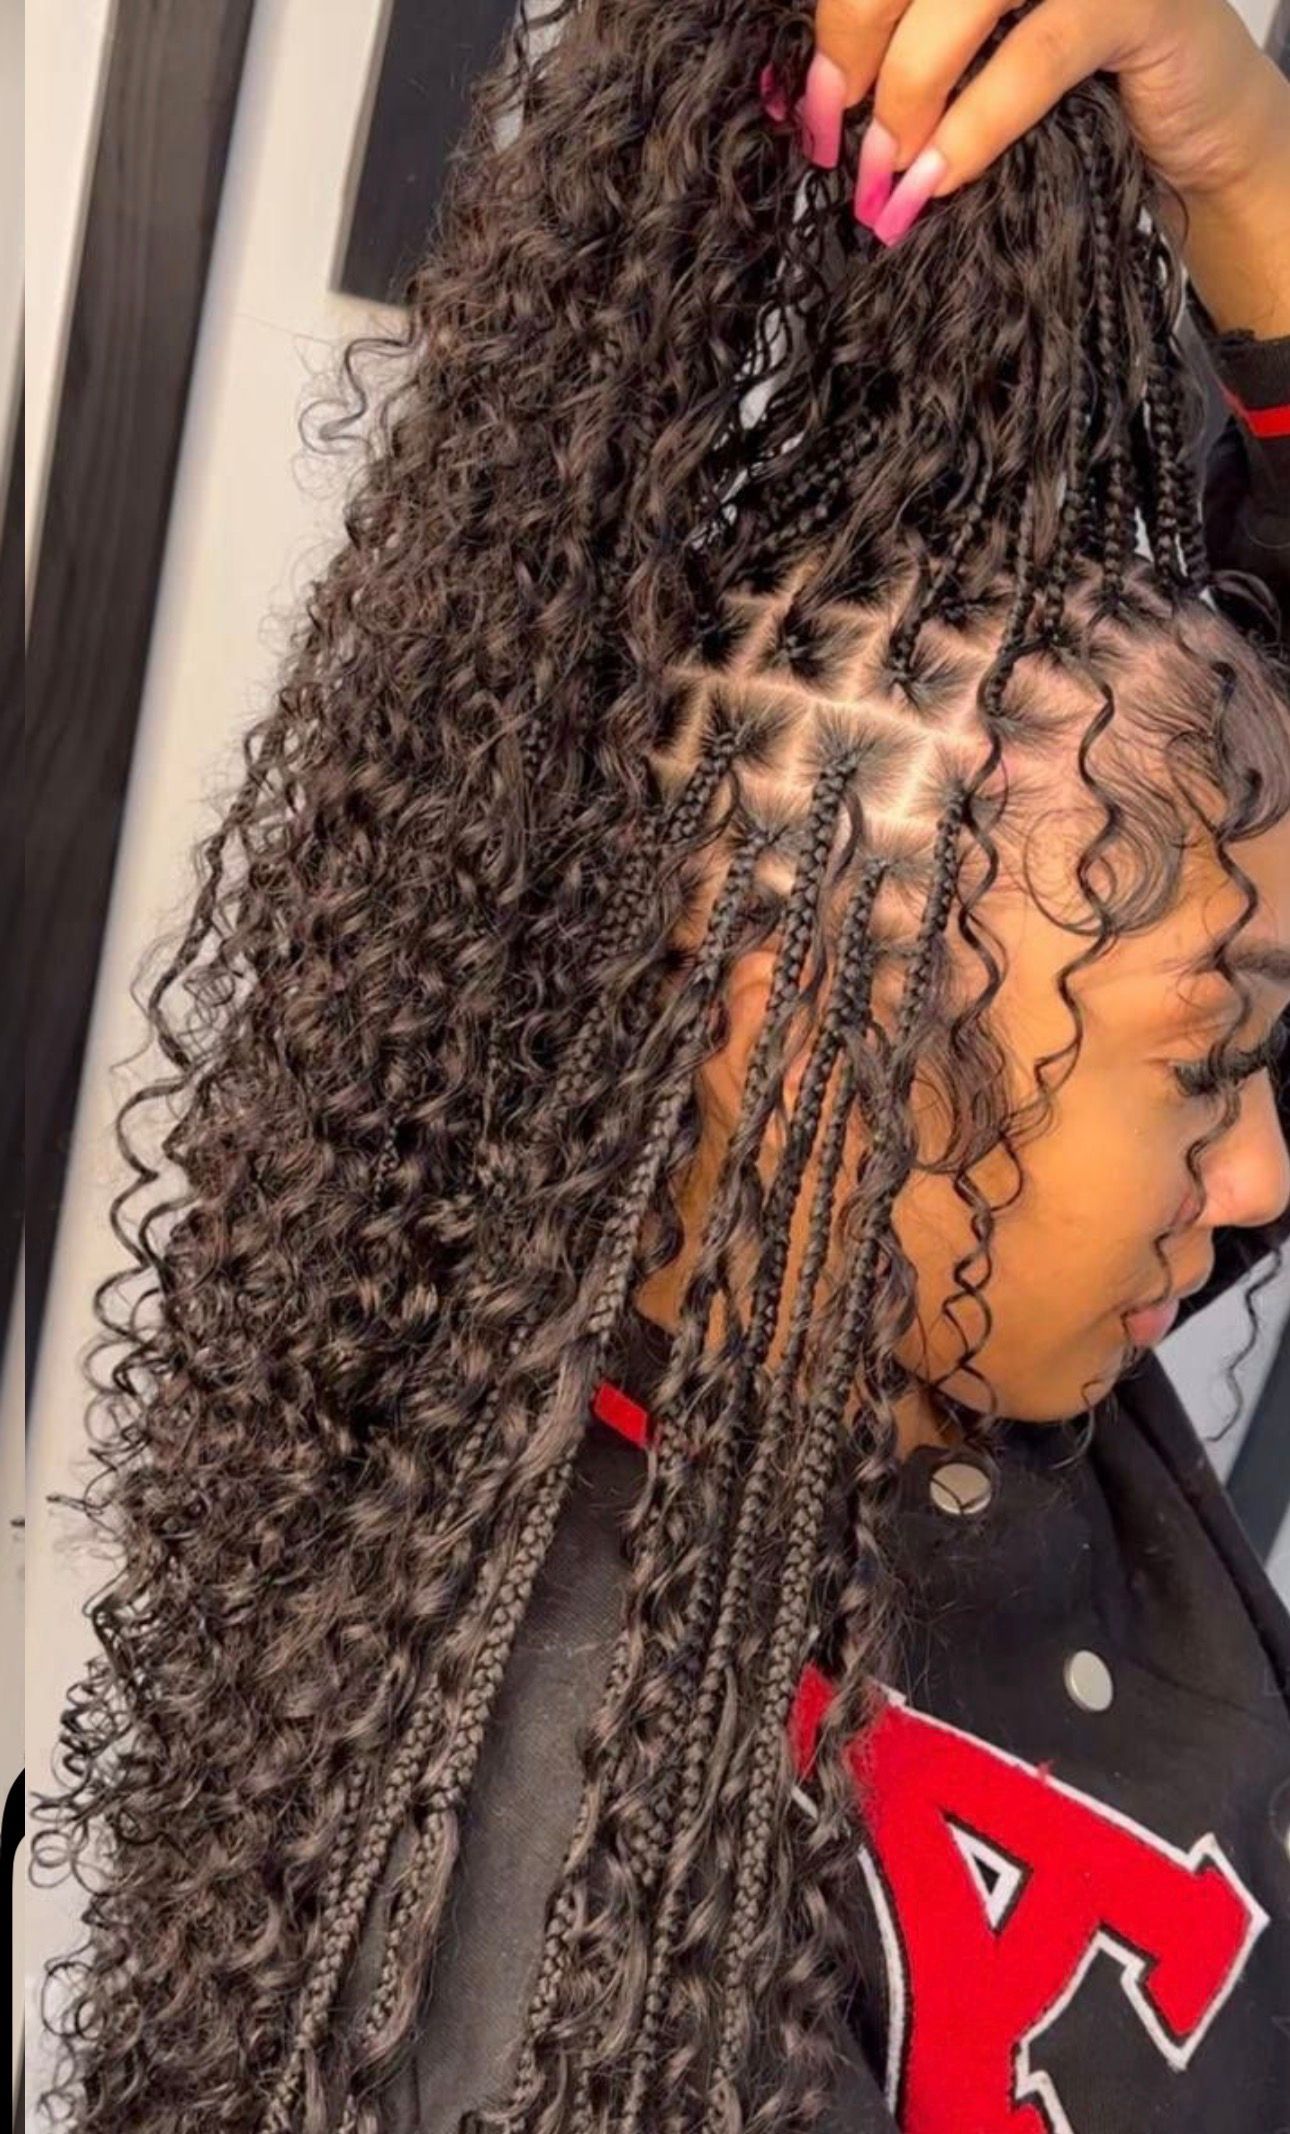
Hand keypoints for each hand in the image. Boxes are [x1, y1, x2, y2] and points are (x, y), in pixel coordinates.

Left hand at [764, 0, 1288, 249]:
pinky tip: (940, 178)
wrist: (1199, 124)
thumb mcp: (976, 60)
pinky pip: (1034, 58)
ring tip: (888, 173)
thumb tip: (812, 103)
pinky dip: (976, 124)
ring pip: (961, 1)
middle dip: (854, 48)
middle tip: (839, 140)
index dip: (835, 22)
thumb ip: (906, 54)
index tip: (813, 107)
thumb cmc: (1075, 89)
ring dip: (908, 91)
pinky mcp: (1137, 0)